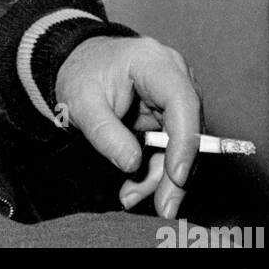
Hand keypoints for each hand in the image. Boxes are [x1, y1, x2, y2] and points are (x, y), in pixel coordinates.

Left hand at [54, 35, 201, 220]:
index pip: (182, 101)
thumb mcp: (81, 102)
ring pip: (184, 145)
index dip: (186, 141)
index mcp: (154, 62)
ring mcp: (176, 95)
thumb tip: (133, 164)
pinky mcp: (171, 114)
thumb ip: (105, 132)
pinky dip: (156, 170)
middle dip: (175, 173)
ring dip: (163, 178)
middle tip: (162, 206)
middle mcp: (175, 76)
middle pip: (189, 129)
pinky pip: (172, 147)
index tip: (176, 176)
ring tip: (131, 196)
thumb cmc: (81, 75)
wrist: (79, 62)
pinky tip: (135, 187)